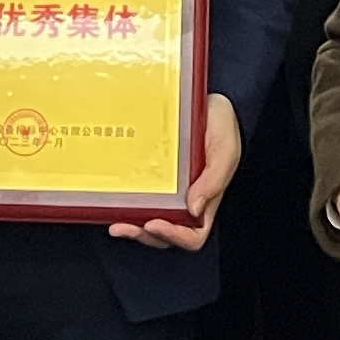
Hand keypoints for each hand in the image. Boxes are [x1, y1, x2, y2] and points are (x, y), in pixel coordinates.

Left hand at [116, 96, 240, 249]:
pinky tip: (115, 200)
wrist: (210, 103)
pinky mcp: (154, 176)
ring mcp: (169, 190)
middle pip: (165, 233)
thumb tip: (194, 209)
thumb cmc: (222, 127)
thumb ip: (213, 181)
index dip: (174, 236)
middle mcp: (185, 200)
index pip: (193, 235)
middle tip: (124, 227)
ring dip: (132, 226)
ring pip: (149, 220)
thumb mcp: (225, 151)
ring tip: (116, 222)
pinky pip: (140, 196)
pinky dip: (127, 204)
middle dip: (144, 235)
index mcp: (205, 200)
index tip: (155, 223)